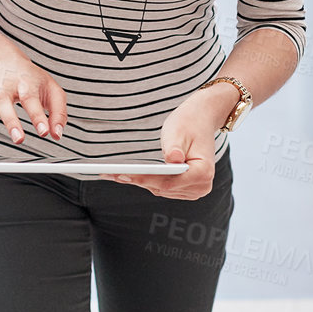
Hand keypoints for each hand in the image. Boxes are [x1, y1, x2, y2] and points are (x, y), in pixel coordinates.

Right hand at [0, 53, 67, 142]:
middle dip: (10, 121)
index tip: (44, 132)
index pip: (31, 98)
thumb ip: (58, 113)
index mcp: (26, 82)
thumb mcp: (52, 90)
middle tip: (19, 139)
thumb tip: (56, 134)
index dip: (37, 117)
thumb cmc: (32, 80)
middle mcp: (6, 86)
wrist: (6, 61)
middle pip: (4, 100)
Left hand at [100, 90, 227, 198]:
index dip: (143, 179)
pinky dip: (147, 181)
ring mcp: (195, 190)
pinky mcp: (186, 189)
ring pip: (161, 190)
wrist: (201, 120)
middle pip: (162, 188)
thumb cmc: (189, 123)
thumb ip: (174, 148)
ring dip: (139, 182)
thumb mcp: (178, 131)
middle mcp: (201, 186)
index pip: (168, 182)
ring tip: (113, 174)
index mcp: (203, 173)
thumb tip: (171, 161)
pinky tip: (128, 174)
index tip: (122, 174)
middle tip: (109, 174)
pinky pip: (163, 188)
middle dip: (136, 180)